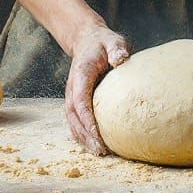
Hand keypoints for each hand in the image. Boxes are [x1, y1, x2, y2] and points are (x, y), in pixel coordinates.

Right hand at [65, 23, 130, 155]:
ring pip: (73, 122)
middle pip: (74, 117)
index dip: (88, 121)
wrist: (87, 40)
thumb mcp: (112, 41)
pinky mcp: (76, 100)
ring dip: (83, 139)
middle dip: (86, 136)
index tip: (98, 136)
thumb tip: (120, 60)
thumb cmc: (103, 42)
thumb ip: (116, 49)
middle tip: (101, 151)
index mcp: (81, 75)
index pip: (81, 102)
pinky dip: (82, 134)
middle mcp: (72, 88)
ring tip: (99, 153)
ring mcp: (72, 95)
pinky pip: (76, 121)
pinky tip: (95, 144)